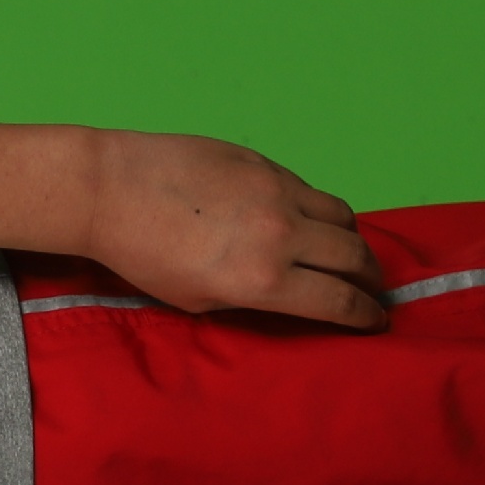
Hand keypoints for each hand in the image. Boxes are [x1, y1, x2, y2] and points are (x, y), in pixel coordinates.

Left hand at [83, 131, 387, 328]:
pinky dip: (317, 210)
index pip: (340, 301)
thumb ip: (250, 299)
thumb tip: (288, 297)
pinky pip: (309, 189)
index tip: (376, 321)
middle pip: (355, 256)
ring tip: (346, 253)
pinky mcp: (263, 162)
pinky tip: (305, 220)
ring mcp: (276, 191)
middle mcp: (281, 234)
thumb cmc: (141, 255)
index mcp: (263, 279)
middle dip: (371, 279)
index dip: (365, 316)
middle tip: (372, 289)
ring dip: (352, 239)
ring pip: (342, 215)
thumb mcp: (196, 299)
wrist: (108, 190)